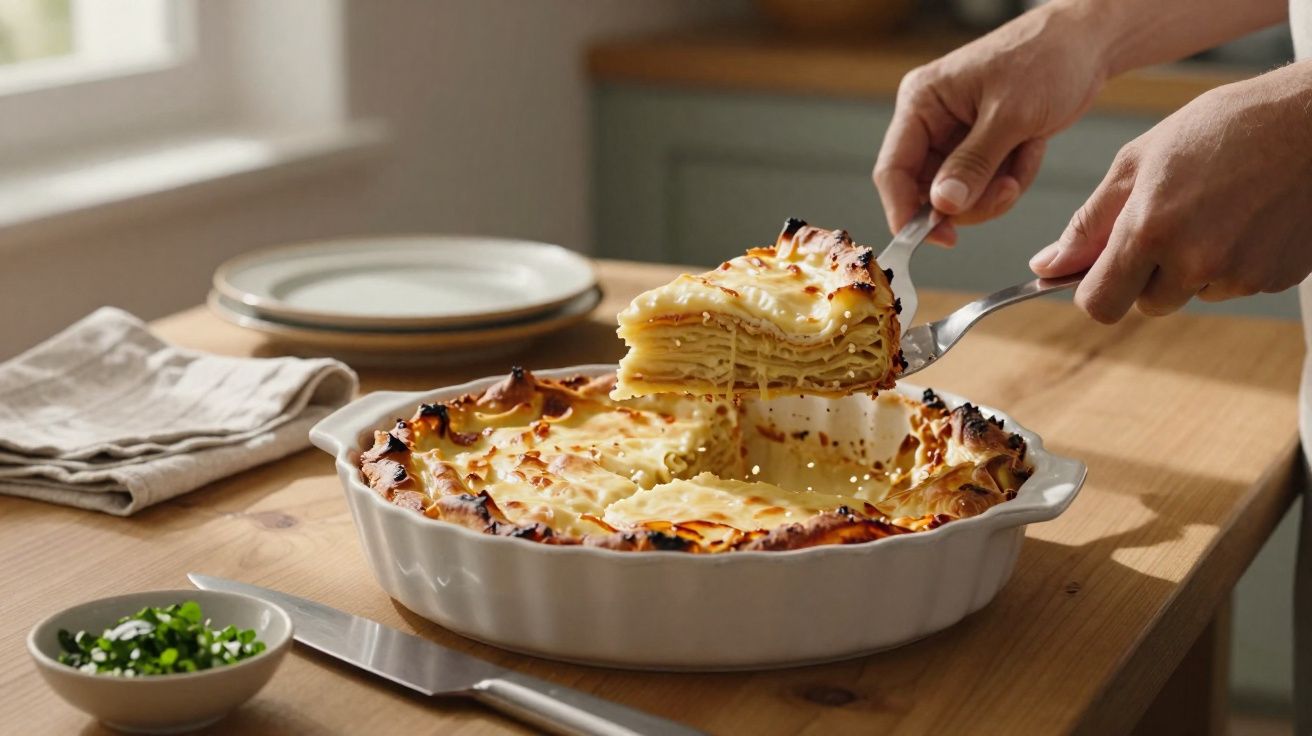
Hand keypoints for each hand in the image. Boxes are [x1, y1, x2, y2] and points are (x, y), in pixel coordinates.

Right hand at [873, 2, 1109, 243]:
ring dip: (996, 189)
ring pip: (959, 196)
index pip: (893, 169)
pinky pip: (984, 187)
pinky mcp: (980, 147)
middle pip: (927, 191)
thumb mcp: (1011, 114)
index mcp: (922, 102)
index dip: (905, 211)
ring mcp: (954, 136)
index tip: (932, 240)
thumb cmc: (1047, 58)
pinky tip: (1030, 148)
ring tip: (1025, 153)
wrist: (1087, 44)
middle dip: (970, 200)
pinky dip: (1012, 179)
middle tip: (1006, 190)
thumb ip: (973, 163)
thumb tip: (942, 205)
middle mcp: (931, 121)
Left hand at [1030, 62, 1311, 321]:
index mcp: (1150, 231)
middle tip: (1168, 220)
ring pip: (1191, 294)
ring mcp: (1239, 275)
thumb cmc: (1225, 127)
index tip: (1099, 268)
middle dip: (1145, 275)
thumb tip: (1046, 265)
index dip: (1093, 288)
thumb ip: (1089, 222)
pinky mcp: (1274, 279)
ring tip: (1214, 208)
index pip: (1097, 304)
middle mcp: (1194, 262)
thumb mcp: (1139, 161)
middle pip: (1145, 304)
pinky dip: (1232, 261)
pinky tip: (1246, 216)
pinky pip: (1233, 285)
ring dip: (1191, 267)